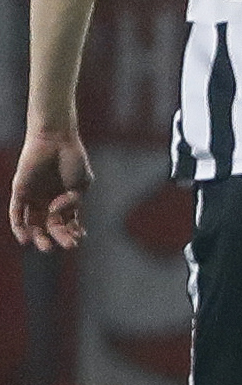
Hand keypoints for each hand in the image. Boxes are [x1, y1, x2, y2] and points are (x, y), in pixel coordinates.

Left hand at [8, 130, 90, 250]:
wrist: (57, 138)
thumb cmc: (73, 158)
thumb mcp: (82, 184)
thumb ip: (72, 202)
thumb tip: (55, 212)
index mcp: (64, 201)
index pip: (66, 223)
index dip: (72, 232)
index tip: (79, 238)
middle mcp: (47, 202)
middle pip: (50, 227)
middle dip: (59, 237)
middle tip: (68, 245)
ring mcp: (33, 198)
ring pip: (32, 224)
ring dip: (38, 237)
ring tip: (46, 246)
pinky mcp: (19, 192)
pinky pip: (16, 214)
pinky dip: (19, 227)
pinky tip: (26, 239)